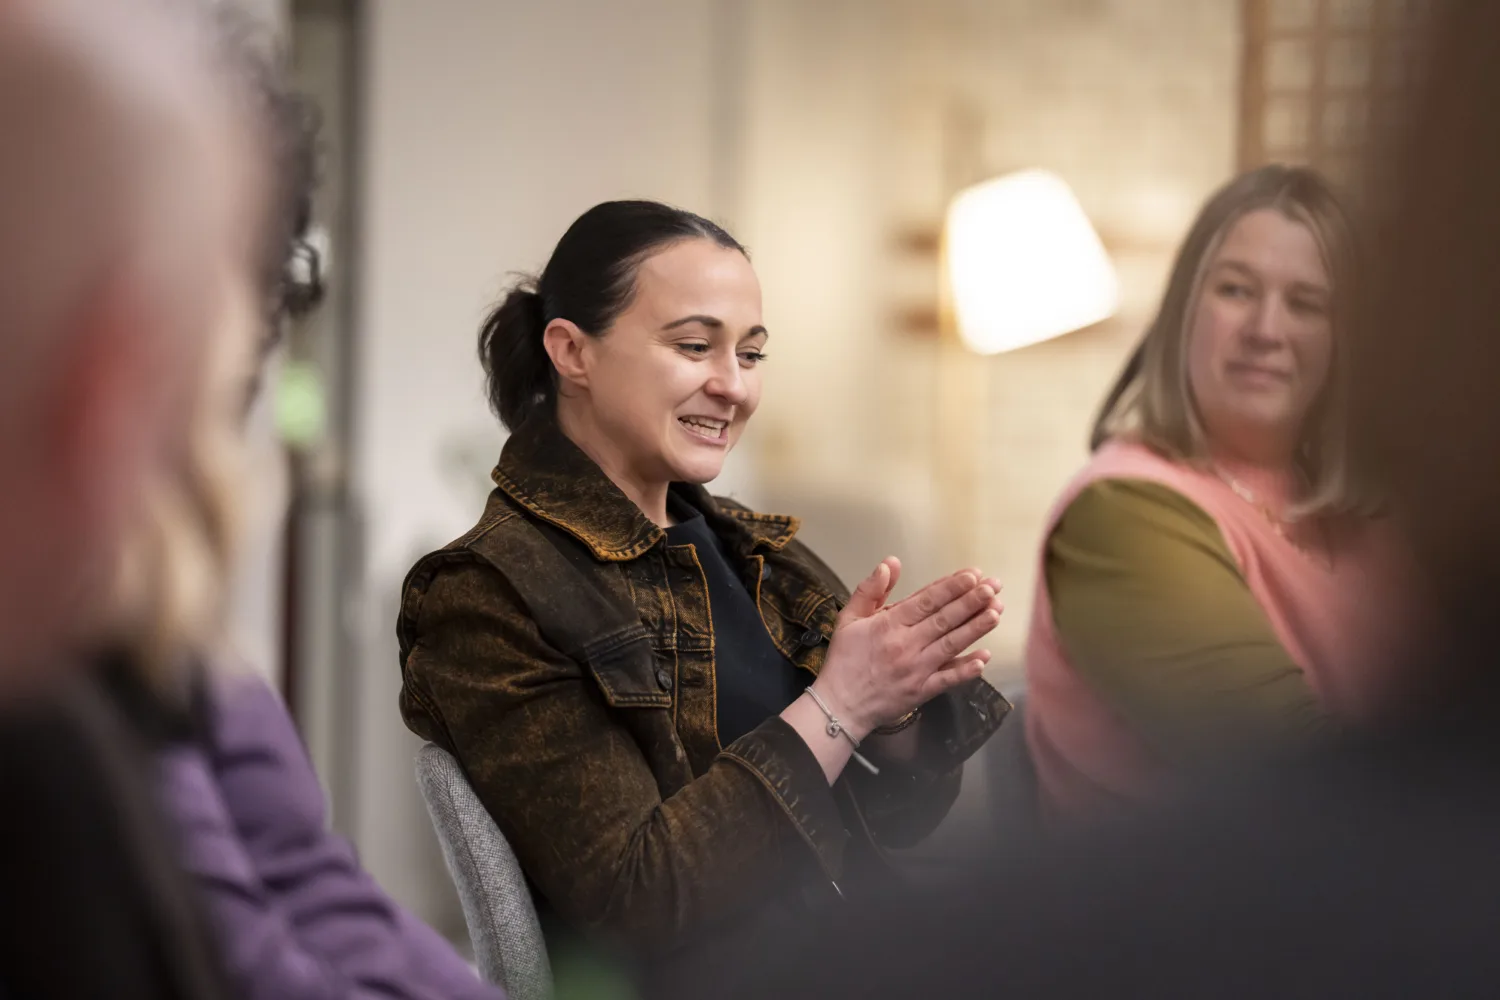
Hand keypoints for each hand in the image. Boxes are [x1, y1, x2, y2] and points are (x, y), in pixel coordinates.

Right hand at [813, 557, 1002, 737]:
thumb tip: (889, 563)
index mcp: (888, 625)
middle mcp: (905, 645)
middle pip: (944, 619)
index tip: (973, 575)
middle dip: (972, 601)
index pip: (926, 601)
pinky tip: (985, 657)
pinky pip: (948, 679)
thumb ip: (869, 590)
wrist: (839, 706)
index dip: (951, 587)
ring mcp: (916, 670)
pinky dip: (967, 669)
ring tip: (997, 611)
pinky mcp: (921, 691)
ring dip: (976, 628)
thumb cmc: (844, 660)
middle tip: (994, 587)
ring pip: (951, 645)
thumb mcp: (848, 619)